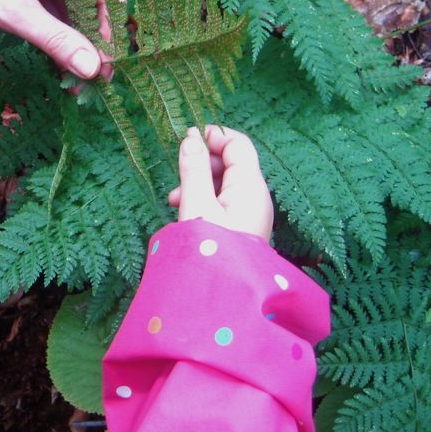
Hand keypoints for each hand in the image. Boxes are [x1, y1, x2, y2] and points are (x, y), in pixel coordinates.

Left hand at [0, 0, 120, 78]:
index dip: (109, 35)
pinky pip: (64, 5)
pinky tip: (63, 62)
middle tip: (94, 84)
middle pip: (97, 1)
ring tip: (78, 81)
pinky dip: (63, 32)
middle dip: (93, 42)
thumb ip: (55, 40)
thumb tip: (93, 69)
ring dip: (78, 41)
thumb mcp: (13, 11)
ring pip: (81, 7)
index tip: (106, 72)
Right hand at [168, 126, 272, 240]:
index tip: (185, 137)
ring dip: (199, 182)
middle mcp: (256, 195)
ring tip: (174, 199)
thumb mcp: (196, 205)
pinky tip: (185, 211)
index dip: (213, 135)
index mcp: (250, 185)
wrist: (227, 296)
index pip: (238, 144)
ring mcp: (251, 212)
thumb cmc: (211, 248)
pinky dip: (204, 198)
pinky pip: (224, 201)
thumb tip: (190, 138)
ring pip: (224, 183)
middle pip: (231, 162)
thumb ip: (192, 170)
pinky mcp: (242, 227)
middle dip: (202, 162)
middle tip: (177, 173)